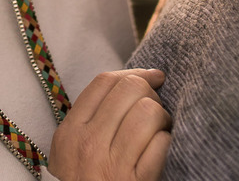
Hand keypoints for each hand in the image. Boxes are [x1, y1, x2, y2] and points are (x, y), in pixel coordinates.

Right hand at [48, 69, 171, 180]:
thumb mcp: (71, 151)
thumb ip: (88, 120)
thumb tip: (131, 82)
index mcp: (70, 132)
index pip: (104, 82)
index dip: (134, 72)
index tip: (153, 76)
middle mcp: (88, 145)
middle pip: (129, 90)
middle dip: (151, 94)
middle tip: (157, 109)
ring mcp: (112, 165)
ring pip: (149, 113)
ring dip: (164, 119)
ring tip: (162, 130)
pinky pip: (161, 144)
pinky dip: (167, 143)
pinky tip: (162, 150)